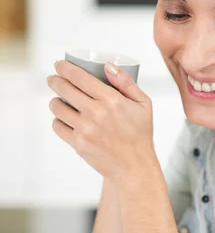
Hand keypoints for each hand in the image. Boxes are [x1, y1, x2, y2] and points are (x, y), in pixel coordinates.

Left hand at [48, 60, 156, 185]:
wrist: (135, 167)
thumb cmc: (140, 135)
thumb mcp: (143, 105)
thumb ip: (127, 83)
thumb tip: (107, 66)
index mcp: (112, 100)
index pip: (80, 78)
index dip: (65, 68)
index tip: (59, 65)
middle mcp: (96, 113)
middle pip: (64, 89)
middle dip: (55, 80)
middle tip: (53, 79)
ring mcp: (85, 129)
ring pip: (57, 107)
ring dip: (55, 101)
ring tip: (58, 100)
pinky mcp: (78, 144)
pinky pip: (58, 126)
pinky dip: (58, 120)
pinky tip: (64, 119)